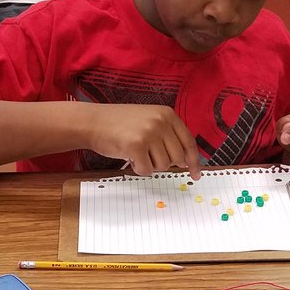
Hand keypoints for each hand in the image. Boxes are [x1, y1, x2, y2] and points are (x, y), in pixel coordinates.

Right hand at [87, 104, 201, 178]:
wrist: (93, 122)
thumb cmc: (120, 125)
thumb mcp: (149, 121)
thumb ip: (168, 136)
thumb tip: (186, 161)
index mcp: (167, 114)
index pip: (188, 142)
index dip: (194, 162)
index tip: (196, 175)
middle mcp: (161, 121)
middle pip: (177, 158)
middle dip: (164, 163)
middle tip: (148, 157)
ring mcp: (149, 132)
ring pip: (163, 166)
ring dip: (150, 165)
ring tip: (136, 152)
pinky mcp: (136, 145)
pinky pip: (147, 170)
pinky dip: (138, 169)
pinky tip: (129, 157)